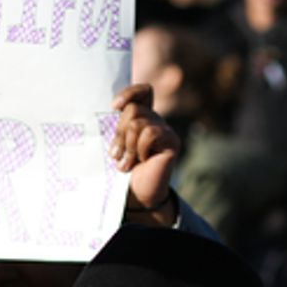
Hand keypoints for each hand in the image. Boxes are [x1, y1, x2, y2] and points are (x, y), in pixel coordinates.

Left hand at [110, 83, 180, 225]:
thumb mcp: (116, 145)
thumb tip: (113, 108)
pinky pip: (150, 133)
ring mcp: (166, 130)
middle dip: (119, 133)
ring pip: (138, 123)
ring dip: (127, 146)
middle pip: (133, 109)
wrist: (136, 194)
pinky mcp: (172, 141)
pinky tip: (142, 161)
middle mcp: (156, 120)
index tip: (114, 107)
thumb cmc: (123, 170)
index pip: (142, 92)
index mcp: (142, 117)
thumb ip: (117, 126)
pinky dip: (140, 149)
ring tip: (126, 163)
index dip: (129, 93)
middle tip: (116, 154)